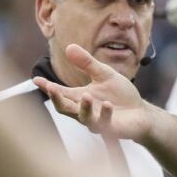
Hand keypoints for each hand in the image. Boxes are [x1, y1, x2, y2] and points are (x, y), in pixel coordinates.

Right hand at [34, 43, 154, 140]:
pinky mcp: (110, 129)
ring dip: (83, 108)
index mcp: (80, 97)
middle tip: (51, 89)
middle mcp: (84, 111)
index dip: (47, 87)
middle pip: (64, 108)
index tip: (35, 79)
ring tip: (86, 96)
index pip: (60, 92)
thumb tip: (69, 46)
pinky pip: (104, 123)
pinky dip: (105, 113)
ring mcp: (96, 121)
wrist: (140, 112)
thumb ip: (87, 63)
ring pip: (83, 118)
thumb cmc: (120, 95)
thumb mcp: (104, 74)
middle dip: (57, 99)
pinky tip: (107, 104)